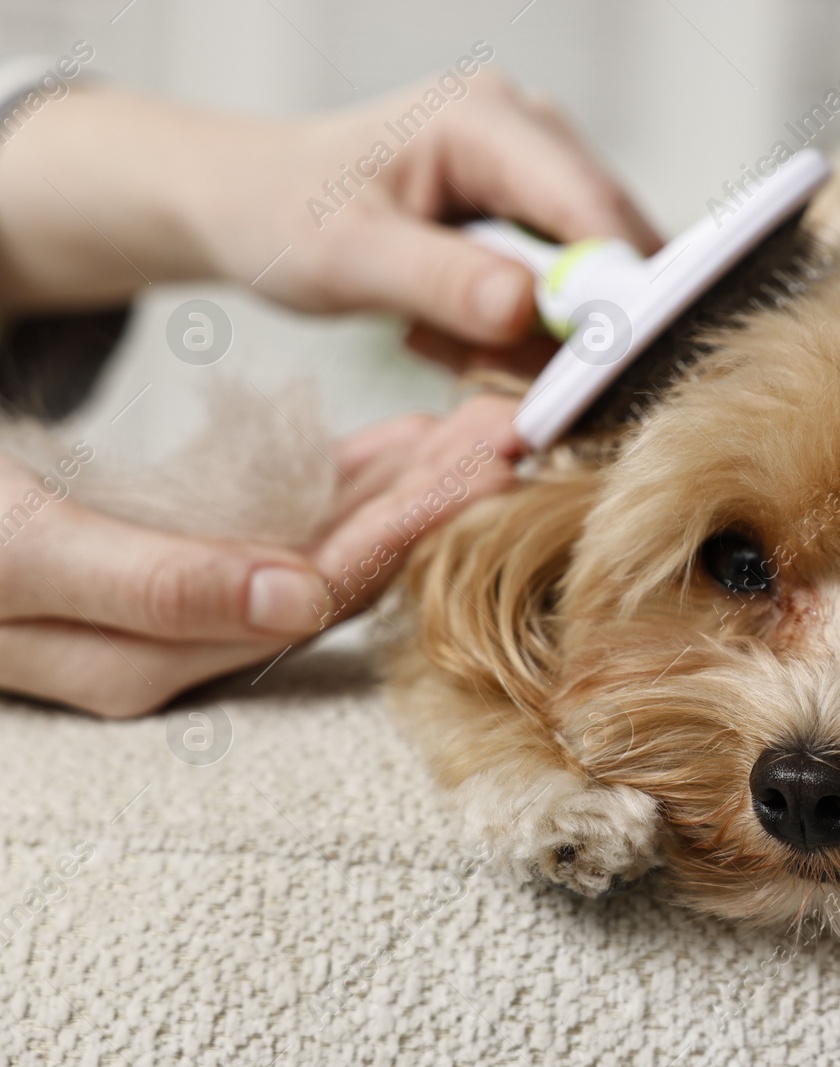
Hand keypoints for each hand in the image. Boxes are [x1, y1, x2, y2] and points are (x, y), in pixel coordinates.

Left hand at [0, 72, 659, 369]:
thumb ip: (440, 281)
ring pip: (592, 275)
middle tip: (489, 367)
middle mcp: (530, 130)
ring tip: (443, 341)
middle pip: (607, 243)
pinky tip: (455, 331)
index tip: (615, 364)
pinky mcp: (534, 211)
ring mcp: (538, 170)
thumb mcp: (347, 256)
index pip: (590, 205)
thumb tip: (528, 307)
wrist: (250, 203)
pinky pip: (565, 288)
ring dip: (540, 333)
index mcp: (486, 117)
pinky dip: (524, 329)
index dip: (618, 285)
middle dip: (572, 322)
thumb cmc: (282, 215)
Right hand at [0, 394, 520, 716]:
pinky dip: (333, 491)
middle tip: (497, 435)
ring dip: (391, 493)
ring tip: (469, 430)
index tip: (451, 485)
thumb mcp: (24, 543)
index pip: (269, 600)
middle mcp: (151, 641)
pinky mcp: (162, 575)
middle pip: (307, 579)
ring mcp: (161, 611)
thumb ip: (148, 581)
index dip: (371, 540)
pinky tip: (396, 447)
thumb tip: (288, 597)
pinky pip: (265, 537)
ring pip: (302, 555)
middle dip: (408, 510)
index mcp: (115, 640)